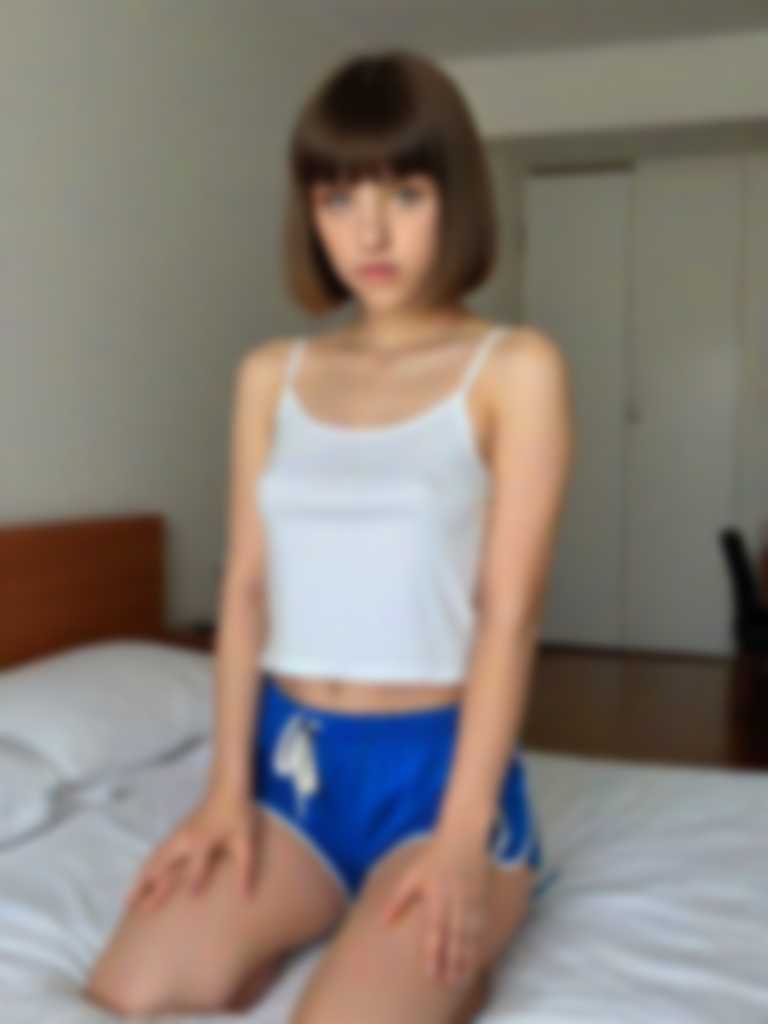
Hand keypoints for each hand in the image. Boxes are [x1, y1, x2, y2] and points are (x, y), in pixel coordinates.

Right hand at [122, 788, 261, 912]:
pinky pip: (154, 854)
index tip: (187, 901)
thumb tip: (247, 897)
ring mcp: (176, 836)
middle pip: (163, 866)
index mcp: (203, 841)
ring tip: (126, 902)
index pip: (196, 867)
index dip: (194, 883)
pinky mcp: (174, 834)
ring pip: (153, 861)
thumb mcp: (246, 841)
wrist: (225, 787)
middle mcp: (184, 840)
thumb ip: (245, 870)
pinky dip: (144, 869)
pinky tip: (138, 882)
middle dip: (152, 889)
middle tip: (140, 912)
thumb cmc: (238, 815)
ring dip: (140, 880)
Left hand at [379, 830, 492, 986]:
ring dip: (465, 958)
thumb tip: (384, 923)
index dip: (433, 954)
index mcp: (435, 897)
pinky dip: (478, 944)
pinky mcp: (481, 899)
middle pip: (453, 938)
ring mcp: (470, 901)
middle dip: (451, 963)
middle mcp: (454, 902)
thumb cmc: (434, 858)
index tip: (431, 975)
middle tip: (447, 984)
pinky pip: (480, 926)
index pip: (434, 932)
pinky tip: (475, 957)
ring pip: (468, 936)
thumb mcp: (412, 876)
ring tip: (461, 978)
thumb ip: (398, 901)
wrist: (463, 839)